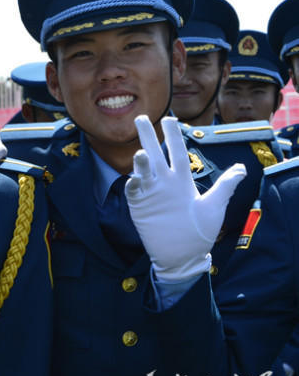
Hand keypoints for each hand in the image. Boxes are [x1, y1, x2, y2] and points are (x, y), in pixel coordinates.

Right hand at [126, 115, 245, 281]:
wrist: (182, 256)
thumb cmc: (199, 232)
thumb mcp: (215, 207)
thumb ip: (225, 186)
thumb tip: (241, 168)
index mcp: (182, 181)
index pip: (177, 153)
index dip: (174, 136)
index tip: (170, 118)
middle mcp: (164, 183)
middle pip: (155, 155)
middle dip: (148, 137)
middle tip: (141, 119)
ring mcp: (151, 194)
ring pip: (143, 171)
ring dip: (140, 161)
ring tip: (141, 153)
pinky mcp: (140, 206)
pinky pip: (134, 191)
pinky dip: (134, 183)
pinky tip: (136, 178)